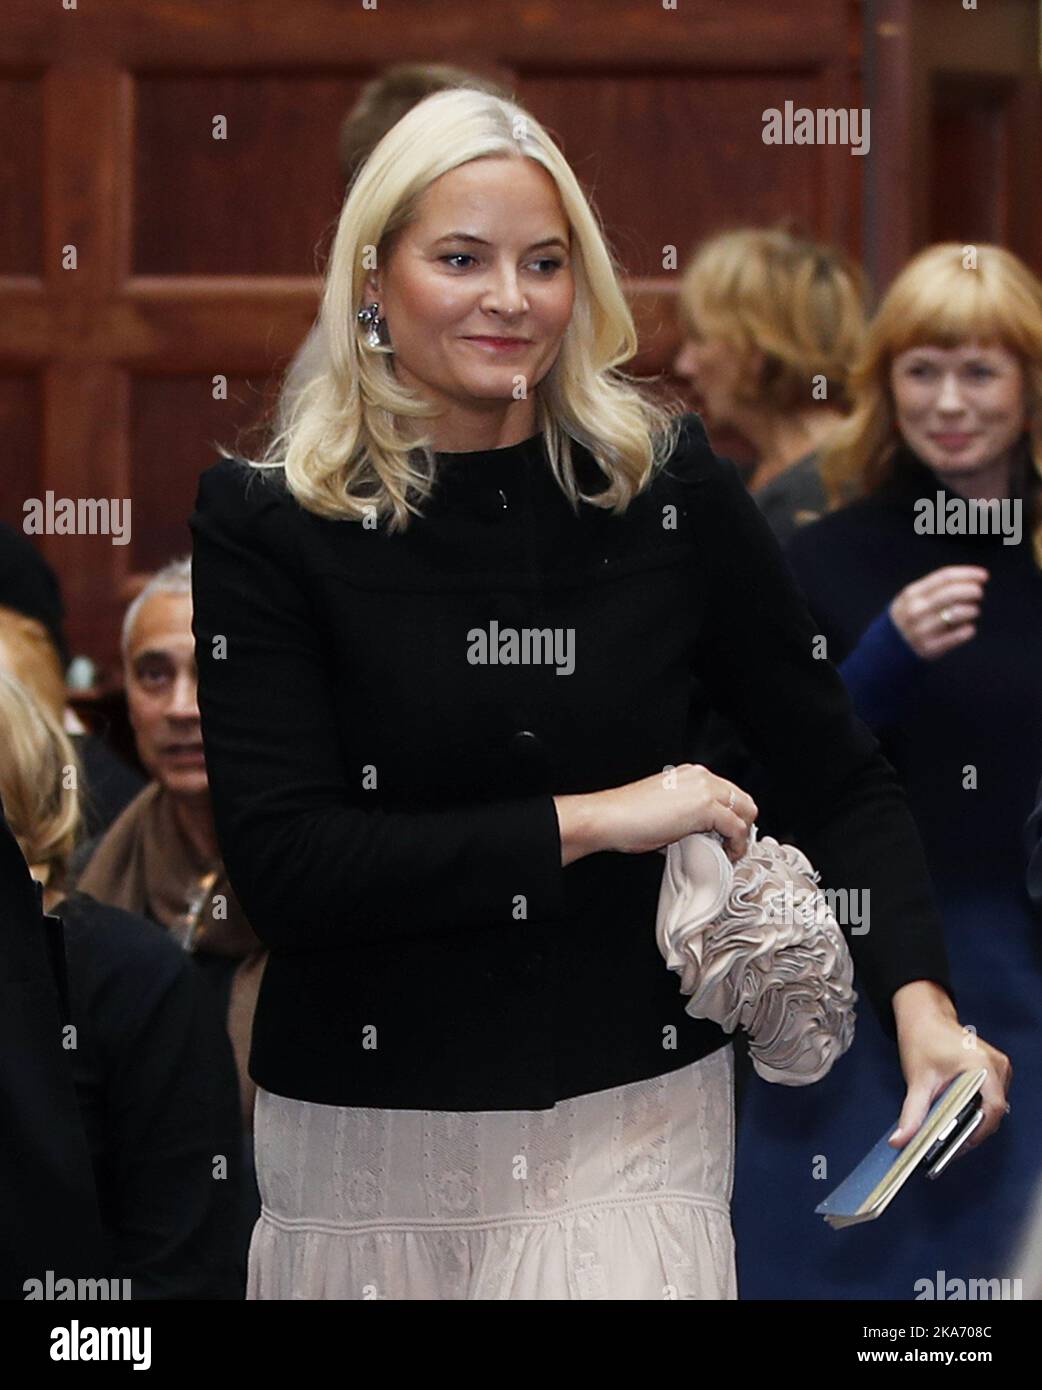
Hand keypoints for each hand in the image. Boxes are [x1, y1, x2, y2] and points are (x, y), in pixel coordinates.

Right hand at [594, 763, 757, 862]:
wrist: (609, 818)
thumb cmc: (627, 818)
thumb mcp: (664, 813)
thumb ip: (686, 820)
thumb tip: (698, 838)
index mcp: (691, 775)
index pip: (728, 794)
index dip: (732, 817)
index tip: (726, 837)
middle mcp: (701, 777)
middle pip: (743, 800)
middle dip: (742, 826)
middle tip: (731, 846)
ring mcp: (705, 789)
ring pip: (746, 812)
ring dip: (741, 836)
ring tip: (728, 853)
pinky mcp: (706, 806)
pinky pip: (737, 828)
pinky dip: (736, 845)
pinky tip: (724, 856)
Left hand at [888, 981, 1011, 1156]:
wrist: (925, 1015)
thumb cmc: (923, 1039)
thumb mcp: (918, 1080)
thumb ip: (912, 1113)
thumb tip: (900, 1140)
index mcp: (983, 1066)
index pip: (992, 1110)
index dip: (977, 1134)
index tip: (958, 1149)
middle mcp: (998, 1066)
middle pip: (993, 1111)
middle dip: (973, 1131)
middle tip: (950, 1148)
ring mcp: (999, 1067)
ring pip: (992, 1106)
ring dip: (975, 1121)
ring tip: (952, 1137)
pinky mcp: (994, 1069)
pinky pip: (990, 1097)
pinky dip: (976, 1110)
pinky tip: (957, 1118)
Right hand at [889, 565, 988, 659]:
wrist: (888, 649)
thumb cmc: (910, 618)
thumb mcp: (913, 598)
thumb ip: (936, 587)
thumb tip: (970, 579)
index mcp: (912, 594)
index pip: (944, 577)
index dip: (967, 574)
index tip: (983, 576)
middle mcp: (915, 610)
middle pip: (951, 593)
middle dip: (972, 590)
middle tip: (979, 593)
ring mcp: (922, 630)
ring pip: (957, 613)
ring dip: (971, 610)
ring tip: (973, 611)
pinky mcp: (930, 648)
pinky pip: (958, 636)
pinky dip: (968, 630)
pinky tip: (968, 628)